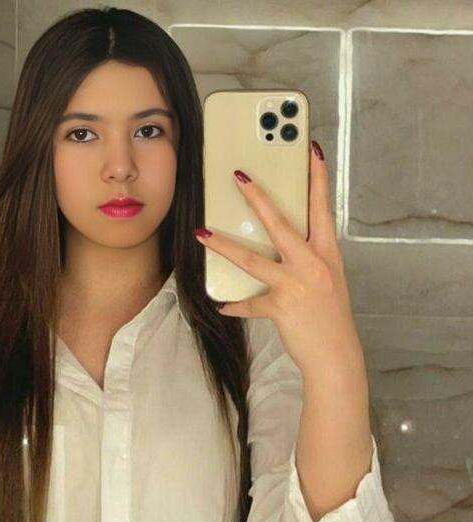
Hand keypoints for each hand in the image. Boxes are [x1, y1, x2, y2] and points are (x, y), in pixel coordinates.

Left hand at [193, 141, 364, 376]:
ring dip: (224, 246)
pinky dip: (235, 305)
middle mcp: (313, 265)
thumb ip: (307, 259)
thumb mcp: (327, 280)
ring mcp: (296, 285)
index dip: (317, 178)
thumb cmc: (330, 317)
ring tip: (202, 233)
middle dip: (258, 198)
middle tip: (239, 177)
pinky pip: (250, 303)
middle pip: (281, 224)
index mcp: (327, 254)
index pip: (322, 208)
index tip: (311, 149)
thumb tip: (279, 244)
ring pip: (253, 259)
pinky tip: (222, 304)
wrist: (335, 355)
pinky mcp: (280, 307)